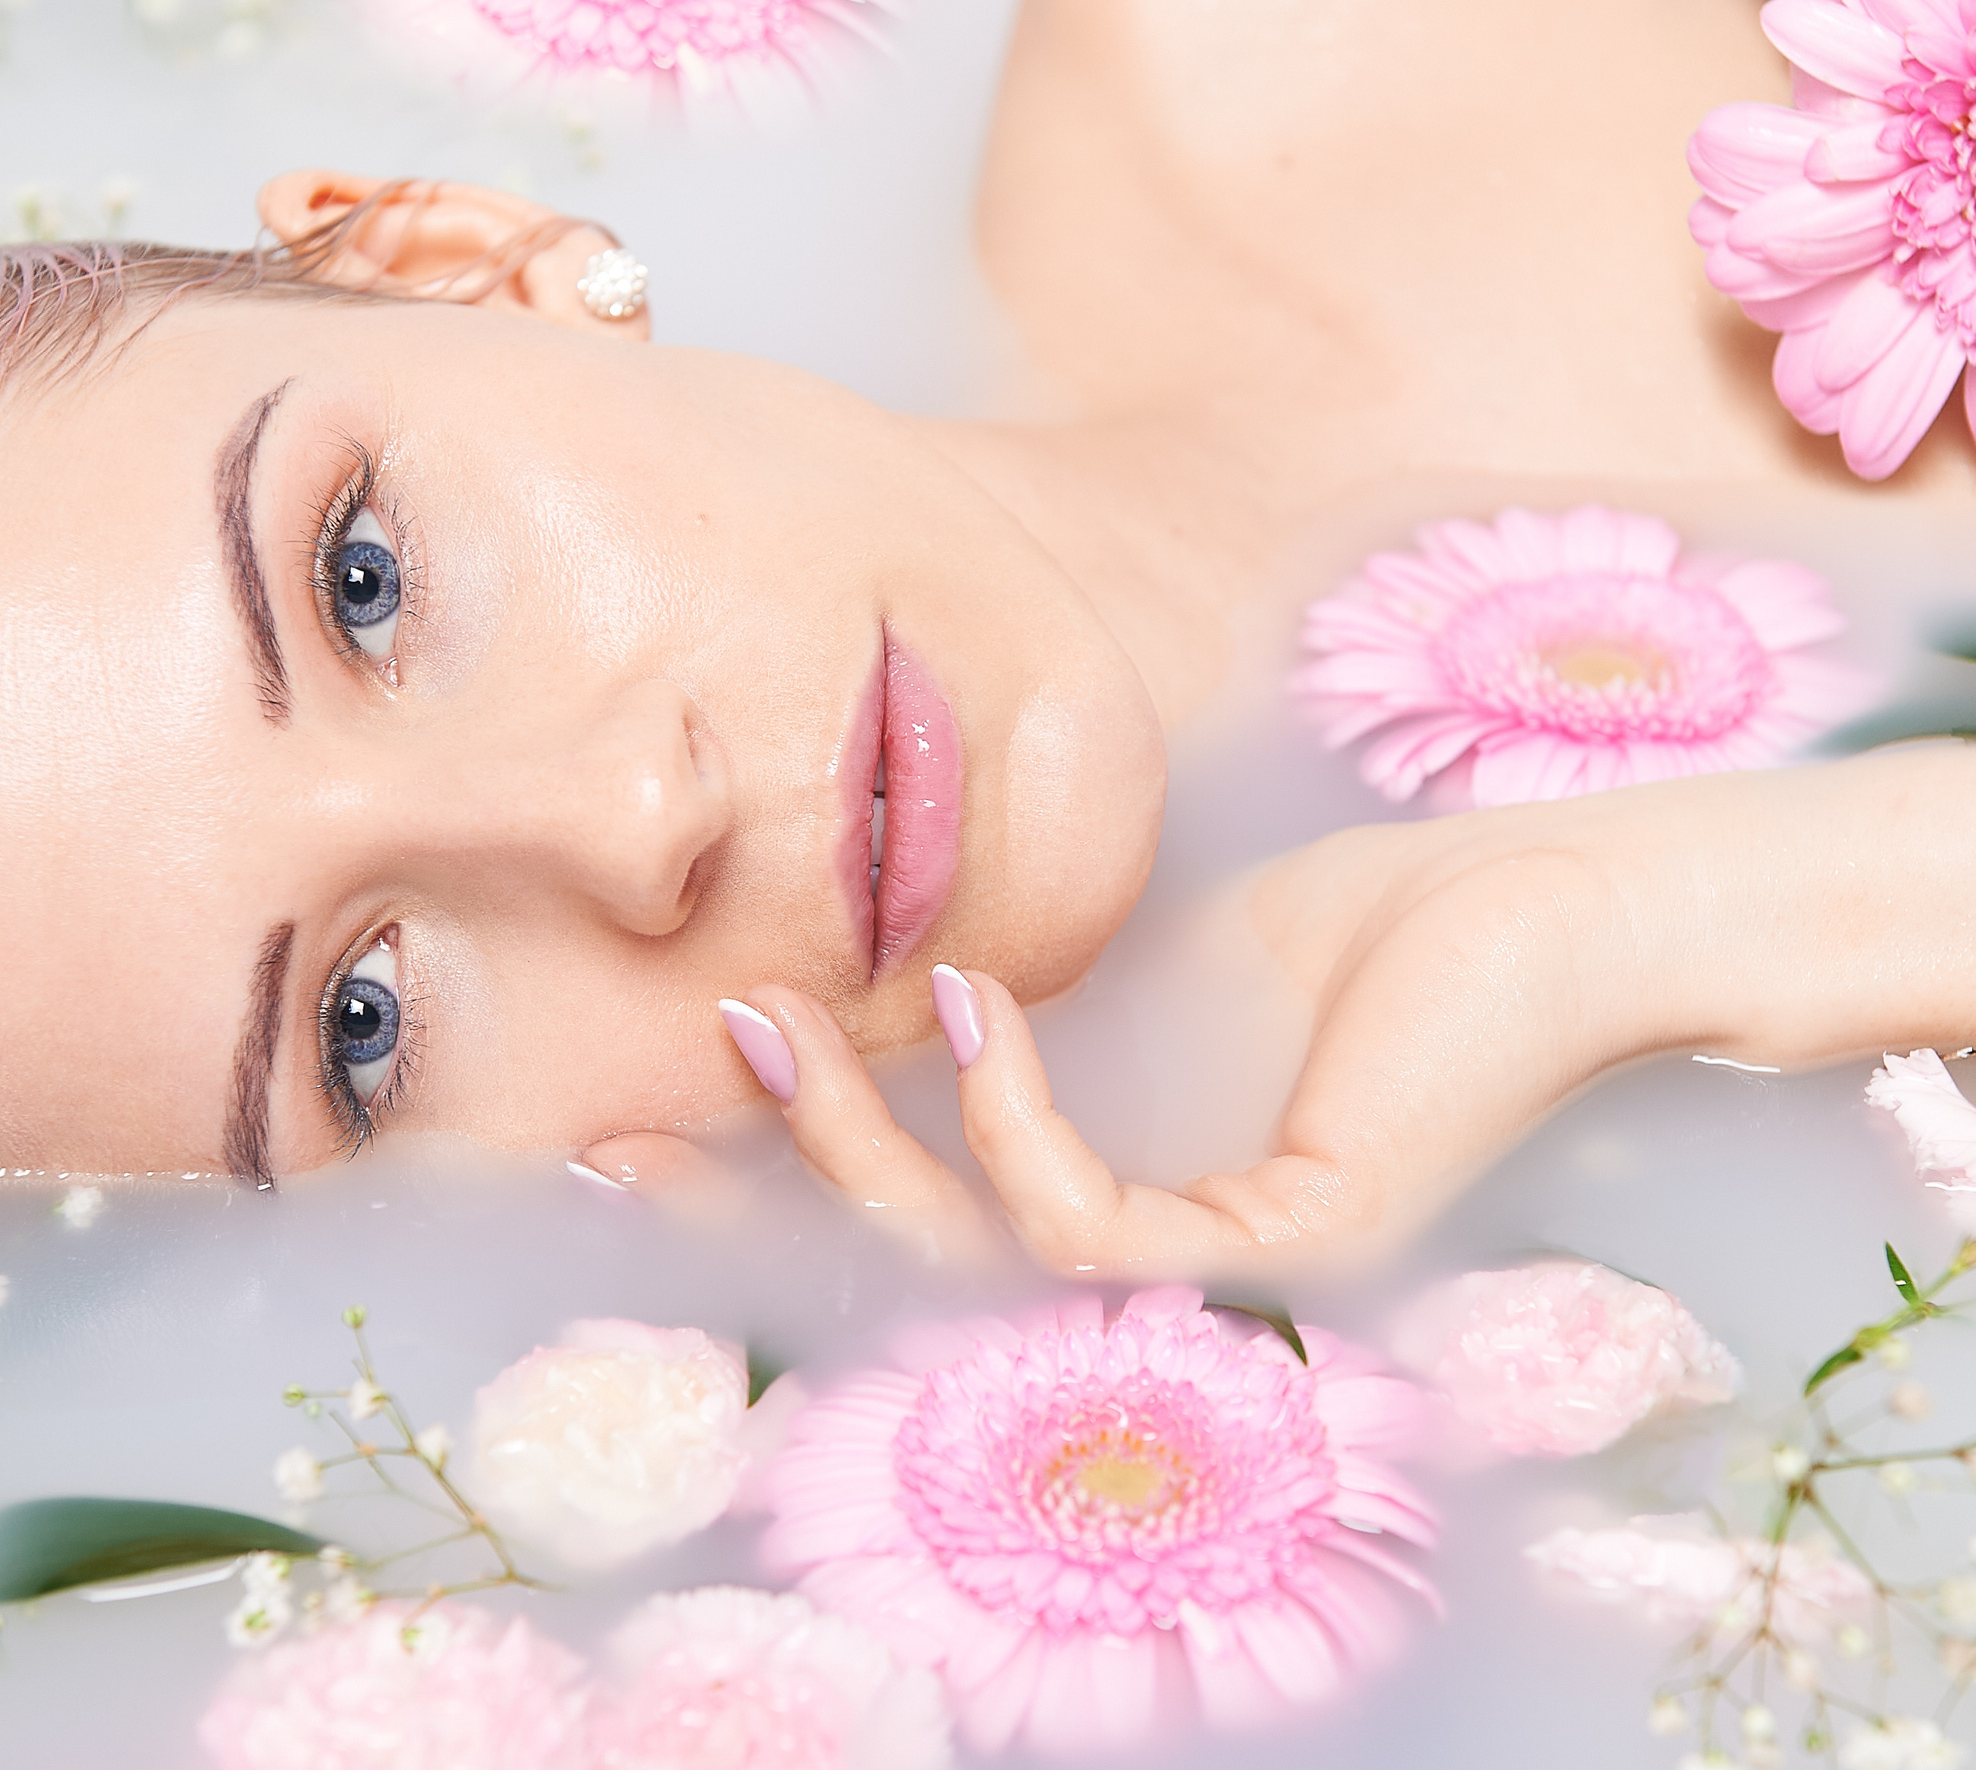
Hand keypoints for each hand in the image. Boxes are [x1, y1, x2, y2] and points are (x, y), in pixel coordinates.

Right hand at [607, 745, 1975, 1275]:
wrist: (1545, 904)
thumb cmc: (1353, 932)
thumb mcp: (1125, 967)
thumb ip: (1001, 1015)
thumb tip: (845, 979)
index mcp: (1112, 1206)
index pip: (915, 1227)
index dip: (770, 1195)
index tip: (640, 1124)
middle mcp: (1156, 1270)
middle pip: (912, 1280)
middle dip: (761, 1205)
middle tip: (639, 1119)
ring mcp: (1224, 1279)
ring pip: (973, 1266)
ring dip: (853, 1148)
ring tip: (776, 1020)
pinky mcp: (1291, 1248)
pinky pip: (1083, 1225)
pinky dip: (1003, 1119)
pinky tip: (965, 997)